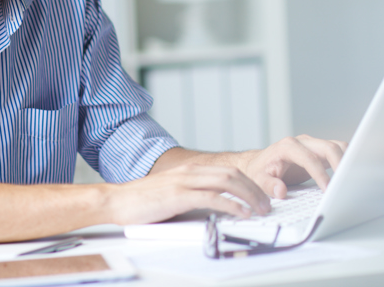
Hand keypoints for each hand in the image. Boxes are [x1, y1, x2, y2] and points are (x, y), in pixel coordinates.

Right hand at [106, 163, 270, 225]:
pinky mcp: (179, 195)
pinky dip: (231, 205)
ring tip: (260, 210)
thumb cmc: (142, 202)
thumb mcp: (172, 194)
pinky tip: (241, 213)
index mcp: (190, 170)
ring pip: (227, 182)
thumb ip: (192, 197)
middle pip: (232, 174)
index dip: (248, 182)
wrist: (116, 201)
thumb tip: (216, 209)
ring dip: (248, 196)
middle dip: (254, 188)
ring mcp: (184, 182)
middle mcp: (190, 172)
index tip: (260, 196)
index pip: (227, 171)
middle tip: (267, 204)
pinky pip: (212, 198)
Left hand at [242, 135, 347, 198]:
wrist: (260, 163)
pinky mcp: (319, 151)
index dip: (320, 174)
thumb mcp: (258, 179)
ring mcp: (312, 145)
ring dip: (347, 160)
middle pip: (328, 147)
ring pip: (337, 147)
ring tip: (353, 179)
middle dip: (340, 163)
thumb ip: (268, 185)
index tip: (328, 190)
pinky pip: (337, 151)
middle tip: (347, 183)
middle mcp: (302, 142)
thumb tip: (281, 191)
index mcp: (287, 147)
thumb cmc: (259, 171)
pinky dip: (347, 160)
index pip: (309, 158)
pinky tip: (350, 174)